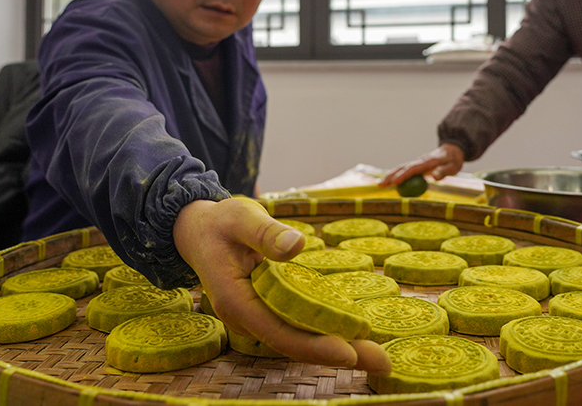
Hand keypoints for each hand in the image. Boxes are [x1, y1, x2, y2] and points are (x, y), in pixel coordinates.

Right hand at [172, 197, 390, 374]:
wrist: (198, 230)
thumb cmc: (221, 221)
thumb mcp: (241, 217)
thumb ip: (266, 232)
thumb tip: (297, 245)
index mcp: (235, 301)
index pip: (280, 331)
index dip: (315, 345)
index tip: (350, 353)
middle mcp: (245, 318)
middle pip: (295, 343)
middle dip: (339, 354)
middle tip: (383, 363)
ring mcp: (256, 318)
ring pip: (299, 339)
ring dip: (338, 347)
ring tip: (378, 357)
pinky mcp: (267, 311)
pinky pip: (298, 327)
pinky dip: (326, 333)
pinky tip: (355, 337)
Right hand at [378, 143, 465, 187]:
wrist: (452, 150)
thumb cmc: (453, 160)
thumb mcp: (453, 166)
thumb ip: (444, 171)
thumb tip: (434, 176)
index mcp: (428, 161)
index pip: (412, 169)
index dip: (403, 175)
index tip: (395, 183)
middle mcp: (420, 161)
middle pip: (402, 167)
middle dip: (391, 176)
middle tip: (381, 185)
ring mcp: (417, 162)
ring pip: (401, 168)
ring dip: (390, 175)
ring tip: (380, 185)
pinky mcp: (417, 165)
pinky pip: (405, 170)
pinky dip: (396, 175)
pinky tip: (390, 182)